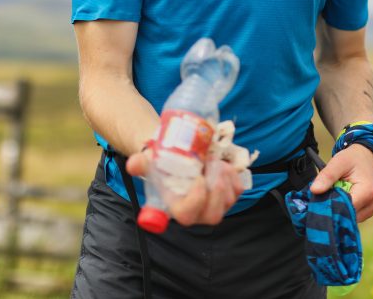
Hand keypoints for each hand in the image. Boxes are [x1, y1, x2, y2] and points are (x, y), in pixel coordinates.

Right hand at [125, 149, 244, 226]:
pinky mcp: (229, 196)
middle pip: (214, 215)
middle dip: (217, 190)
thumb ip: (140, 164)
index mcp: (177, 208)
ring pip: (229, 199)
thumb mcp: (149, 161)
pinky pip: (238, 188)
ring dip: (224, 177)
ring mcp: (216, 206)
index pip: (187, 215)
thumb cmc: (161, 164)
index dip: (196, 200)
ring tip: (213, 160)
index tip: (198, 178)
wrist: (177, 157)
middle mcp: (197, 213)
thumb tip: (134, 163)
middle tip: (212, 165)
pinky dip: (233, 174)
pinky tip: (221, 164)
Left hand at [309, 143, 372, 221]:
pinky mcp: (368, 211)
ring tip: (332, 195)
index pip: (345, 209)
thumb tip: (314, 190)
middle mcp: (372, 204)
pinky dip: (344, 209)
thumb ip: (327, 176)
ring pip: (349, 218)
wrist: (367, 157)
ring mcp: (371, 209)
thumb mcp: (339, 162)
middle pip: (347, 215)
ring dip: (338, 210)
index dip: (330, 207)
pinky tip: (339, 199)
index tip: (317, 202)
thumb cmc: (353, 159)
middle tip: (322, 198)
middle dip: (333, 209)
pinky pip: (352, 216)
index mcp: (367, 192)